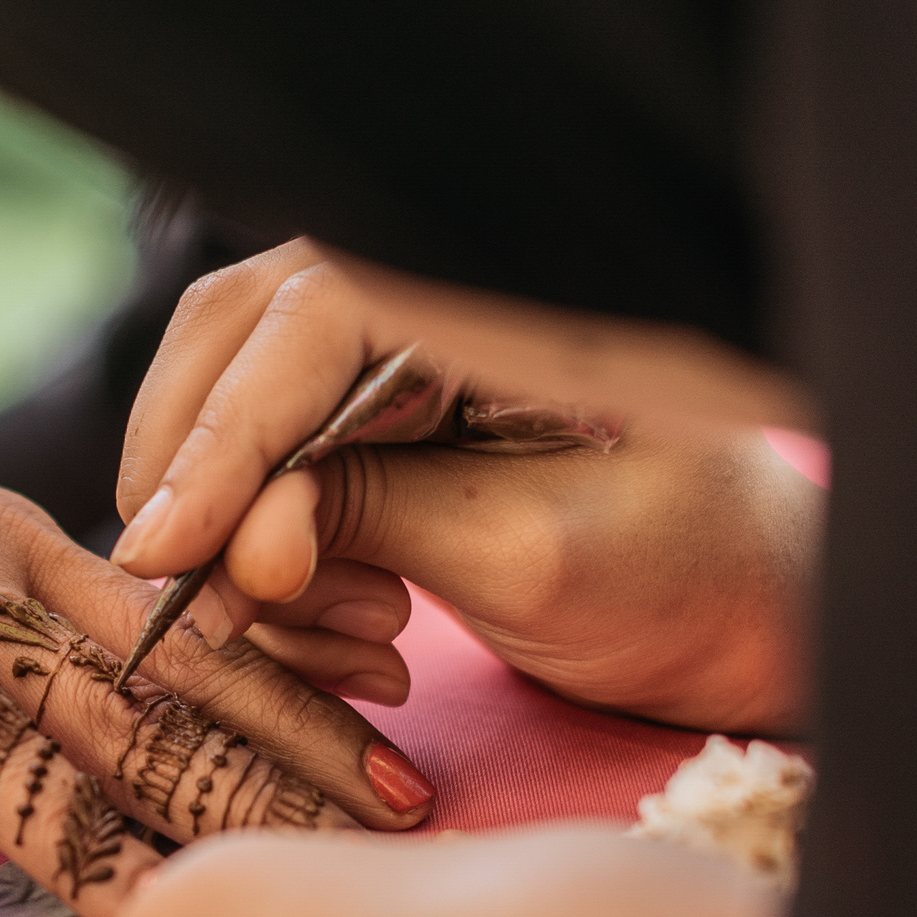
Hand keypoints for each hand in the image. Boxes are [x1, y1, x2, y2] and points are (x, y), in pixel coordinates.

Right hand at [111, 241, 821, 733]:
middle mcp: (425, 286)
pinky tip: (353, 624)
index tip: (166, 553)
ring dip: (238, 528)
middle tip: (191, 598)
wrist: (750, 612)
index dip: (218, 441)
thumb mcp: (524, 554)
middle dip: (194, 476)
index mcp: (491, 284)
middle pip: (232, 341)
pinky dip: (271, 551)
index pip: (300, 325)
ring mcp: (391, 344)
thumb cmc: (683, 575)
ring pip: (229, 403)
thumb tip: (229, 544)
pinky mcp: (374, 411)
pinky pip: (266, 462)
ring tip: (358, 633)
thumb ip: (366, 520)